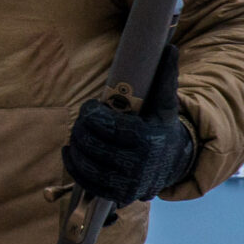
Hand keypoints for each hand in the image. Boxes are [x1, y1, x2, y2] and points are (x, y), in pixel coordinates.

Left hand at [62, 43, 197, 203]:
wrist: (173, 163)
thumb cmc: (162, 127)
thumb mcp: (166, 104)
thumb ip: (165, 78)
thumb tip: (170, 47)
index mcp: (147, 140)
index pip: (109, 127)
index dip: (93, 114)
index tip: (91, 105)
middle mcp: (137, 165)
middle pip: (94, 146)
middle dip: (82, 128)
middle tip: (82, 119)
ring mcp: (127, 184)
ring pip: (87, 165)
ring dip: (75, 147)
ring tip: (77, 134)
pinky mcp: (118, 195)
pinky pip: (87, 183)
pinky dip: (74, 167)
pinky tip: (70, 152)